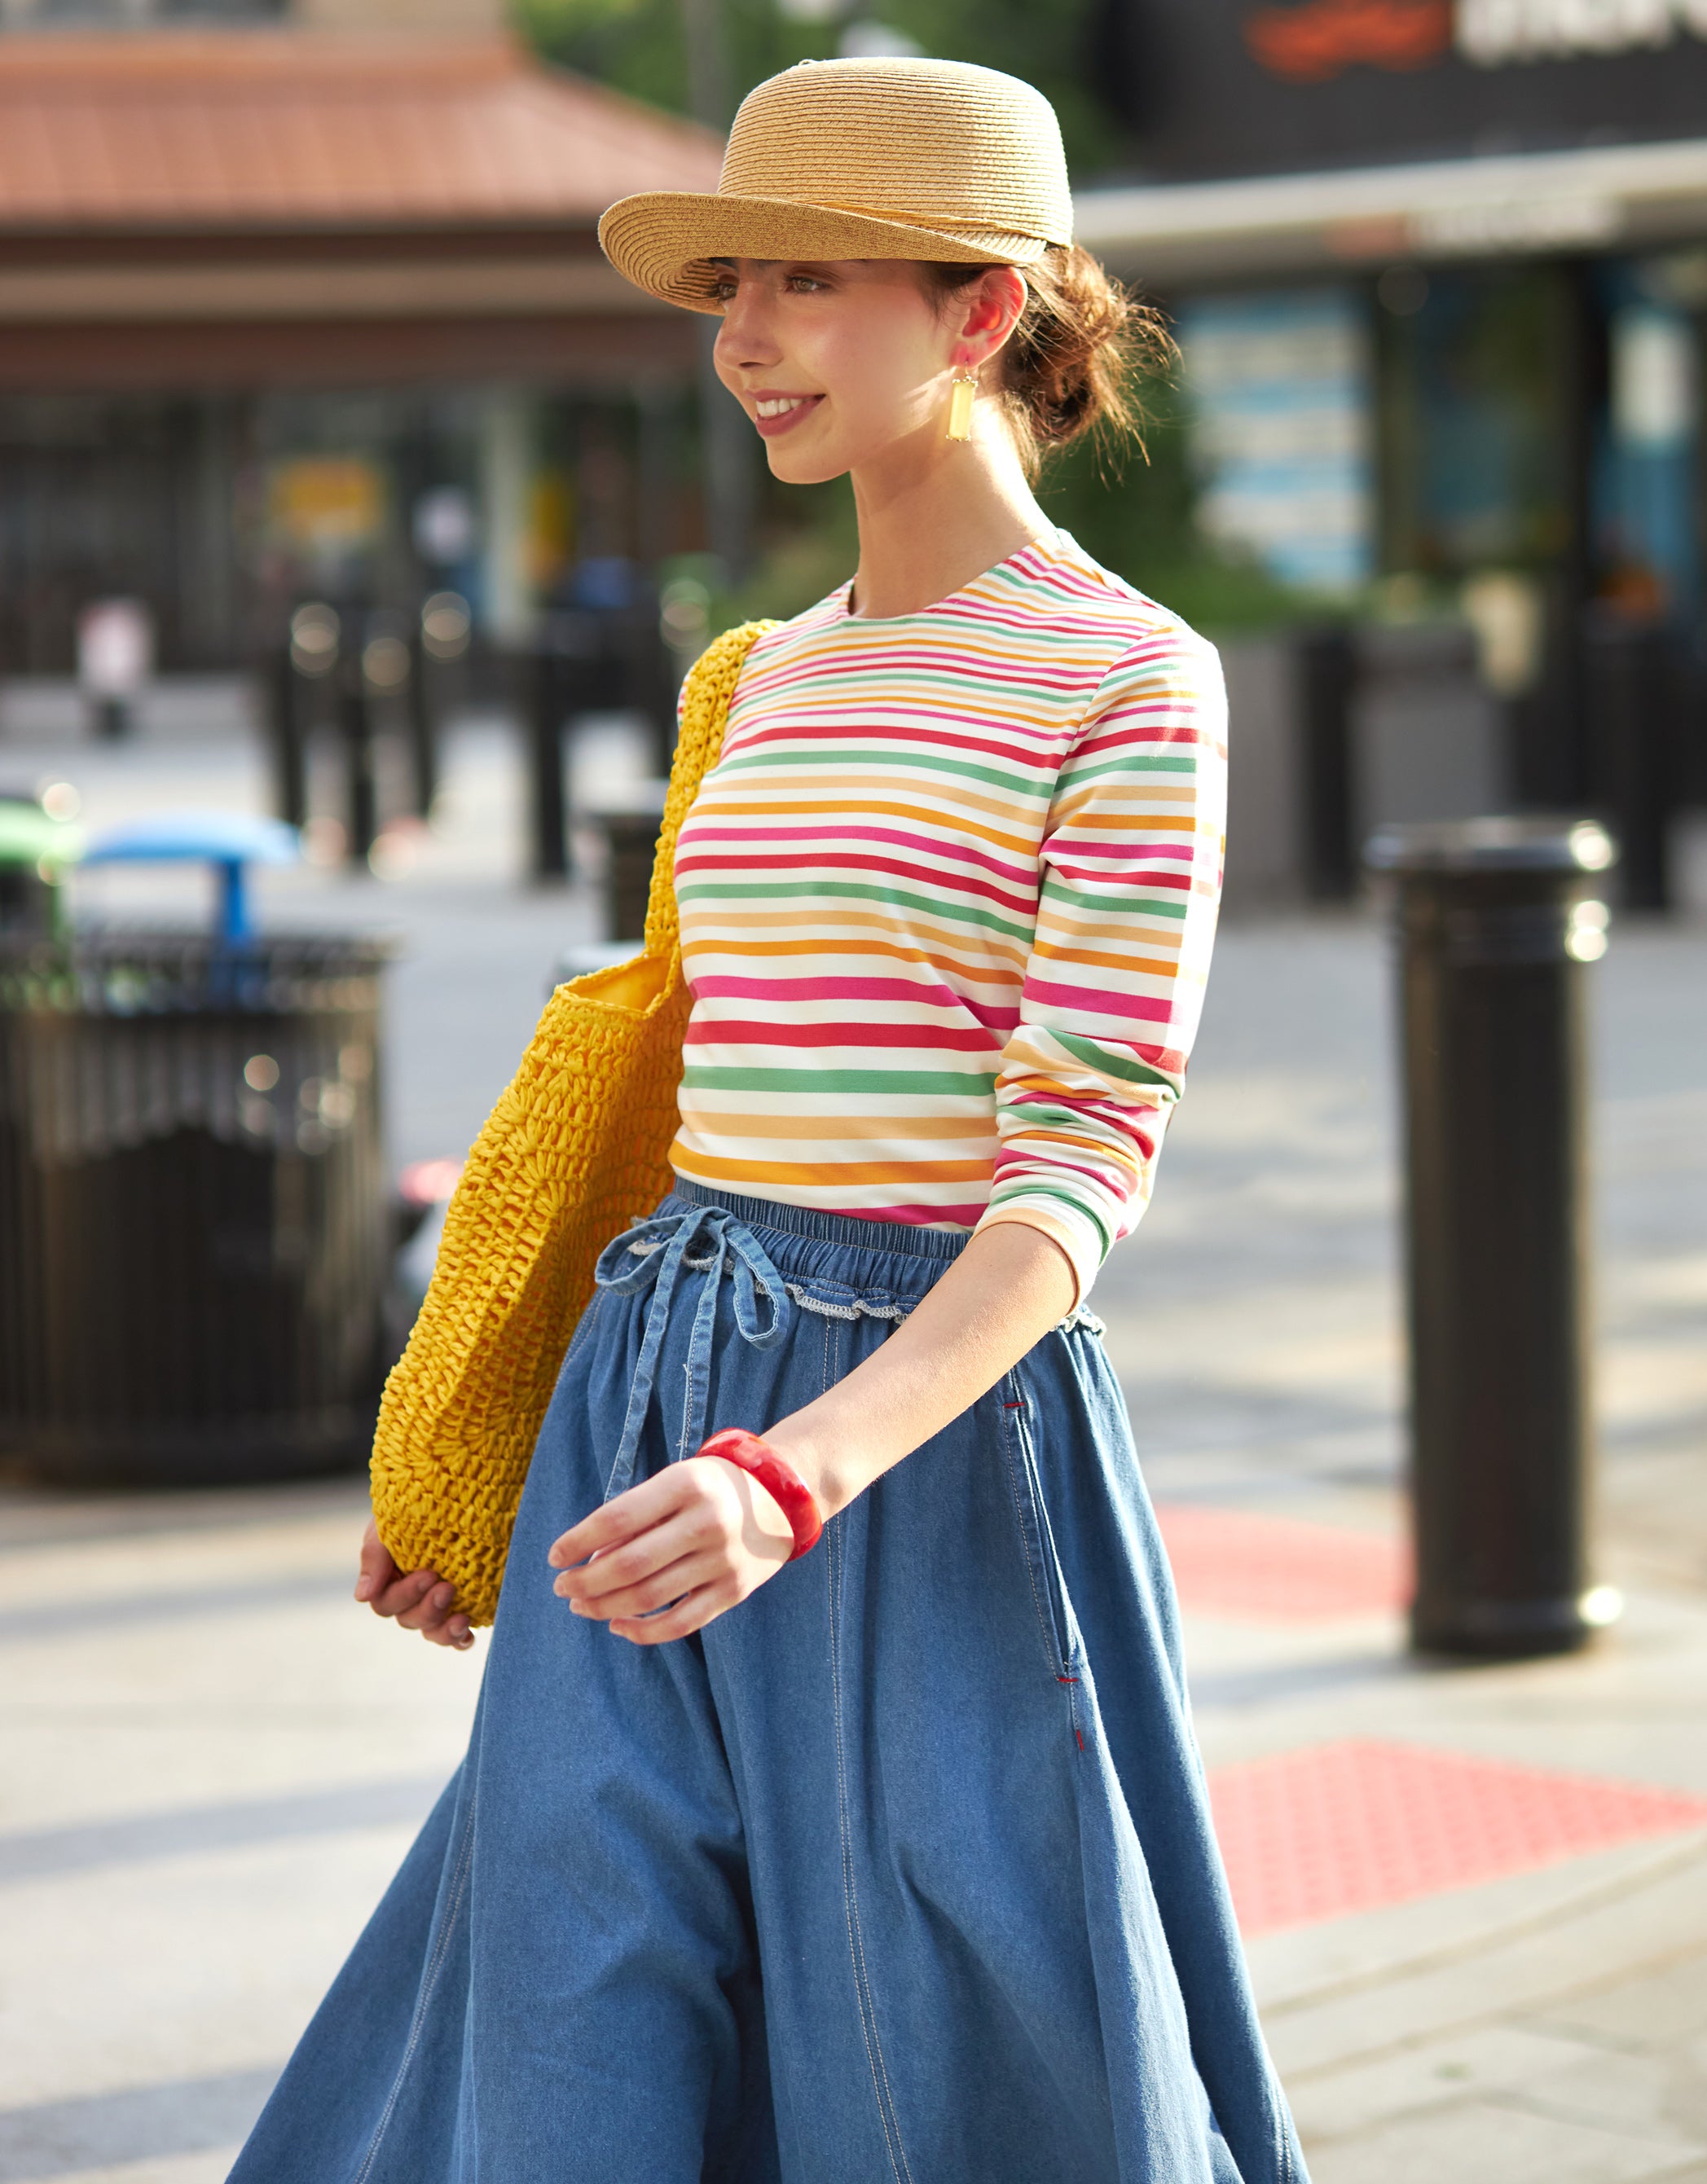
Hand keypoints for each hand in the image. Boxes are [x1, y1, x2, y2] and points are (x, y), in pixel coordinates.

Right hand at [355, 1519, 473, 1649]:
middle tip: (448, 1587)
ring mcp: (436, 1604)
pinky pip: (456, 1635)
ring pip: (431, 1631)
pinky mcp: (461, 1606)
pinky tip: (468, 1636)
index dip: (406, 1595)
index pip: (387, 1603)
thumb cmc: (415, 1506)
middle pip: (410, 1619)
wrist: (457, 1494)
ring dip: (444, 1631)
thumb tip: (362, 1597)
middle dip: (429, 1608)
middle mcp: (410, 1597)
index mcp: (388, 1579)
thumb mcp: (389, 1525)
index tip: (430, 1574)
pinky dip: (460, 1639)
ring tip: (462, 1619)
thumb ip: (374, 1556)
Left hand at [548, 1456, 794, 1644]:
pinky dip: (643, 1631)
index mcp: (685, 1484)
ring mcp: (723, 1560)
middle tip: (562, 1588)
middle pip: (630, 1564)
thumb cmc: (712, 1487)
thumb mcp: (676, 1481)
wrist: (783, 1496)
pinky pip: (681, 1622)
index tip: (554, 1557)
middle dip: (585, 1581)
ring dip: (605, 1606)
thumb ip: (636, 1516)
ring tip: (581, 1605)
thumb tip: (589, 1562)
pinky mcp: (735, 1591)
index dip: (577, 1541)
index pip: (616, 1518)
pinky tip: (618, 1625)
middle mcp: (707, 1522)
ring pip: (650, 1596)